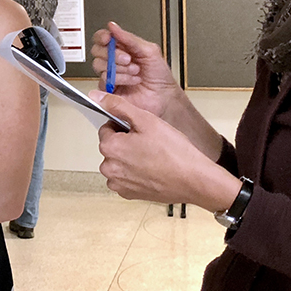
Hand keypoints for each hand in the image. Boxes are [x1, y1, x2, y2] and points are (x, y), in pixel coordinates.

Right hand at [91, 22, 180, 120]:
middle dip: (113, 54)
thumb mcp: (149, 50)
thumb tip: (113, 27)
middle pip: (97, 50)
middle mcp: (114, 60)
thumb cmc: (160, 75)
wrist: (163, 95)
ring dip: (120, 67)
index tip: (108, 39)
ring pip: (100, 65)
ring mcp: (111, 74)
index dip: (103, 37)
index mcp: (123, 48)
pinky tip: (132, 80)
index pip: (103, 38)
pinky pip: (104, 80)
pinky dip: (121, 78)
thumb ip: (129, 38)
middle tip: (128, 58)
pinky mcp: (108, 88)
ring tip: (135, 71)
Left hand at [93, 93, 240, 211]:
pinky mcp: (129, 194)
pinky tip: (152, 170)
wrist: (194, 180)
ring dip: (129, 159)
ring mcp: (118, 183)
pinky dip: (135, 174)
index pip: (107, 129)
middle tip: (149, 143)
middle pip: (112, 147)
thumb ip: (118, 106)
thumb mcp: (146, 120)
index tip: (140, 130)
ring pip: (118, 163)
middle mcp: (109, 168)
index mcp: (110, 147)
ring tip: (152, 157)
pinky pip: (125, 179)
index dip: (124, 126)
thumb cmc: (174, 151)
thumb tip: (97, 97)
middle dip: (126, 143)